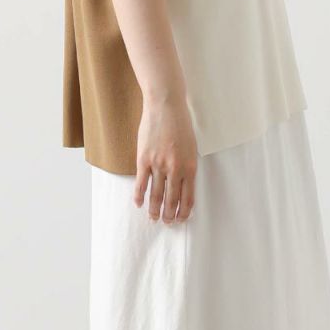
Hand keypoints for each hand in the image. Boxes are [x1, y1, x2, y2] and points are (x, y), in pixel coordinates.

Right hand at [134, 93, 197, 222]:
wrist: (166, 106)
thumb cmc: (181, 124)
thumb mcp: (191, 147)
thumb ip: (186, 166)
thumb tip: (181, 184)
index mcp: (190, 167)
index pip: (188, 197)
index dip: (184, 211)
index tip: (181, 219)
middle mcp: (175, 169)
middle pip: (172, 199)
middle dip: (170, 215)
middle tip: (167, 223)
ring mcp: (159, 165)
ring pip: (156, 195)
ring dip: (155, 210)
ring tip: (154, 218)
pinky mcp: (144, 159)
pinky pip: (141, 182)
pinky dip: (139, 195)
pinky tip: (138, 204)